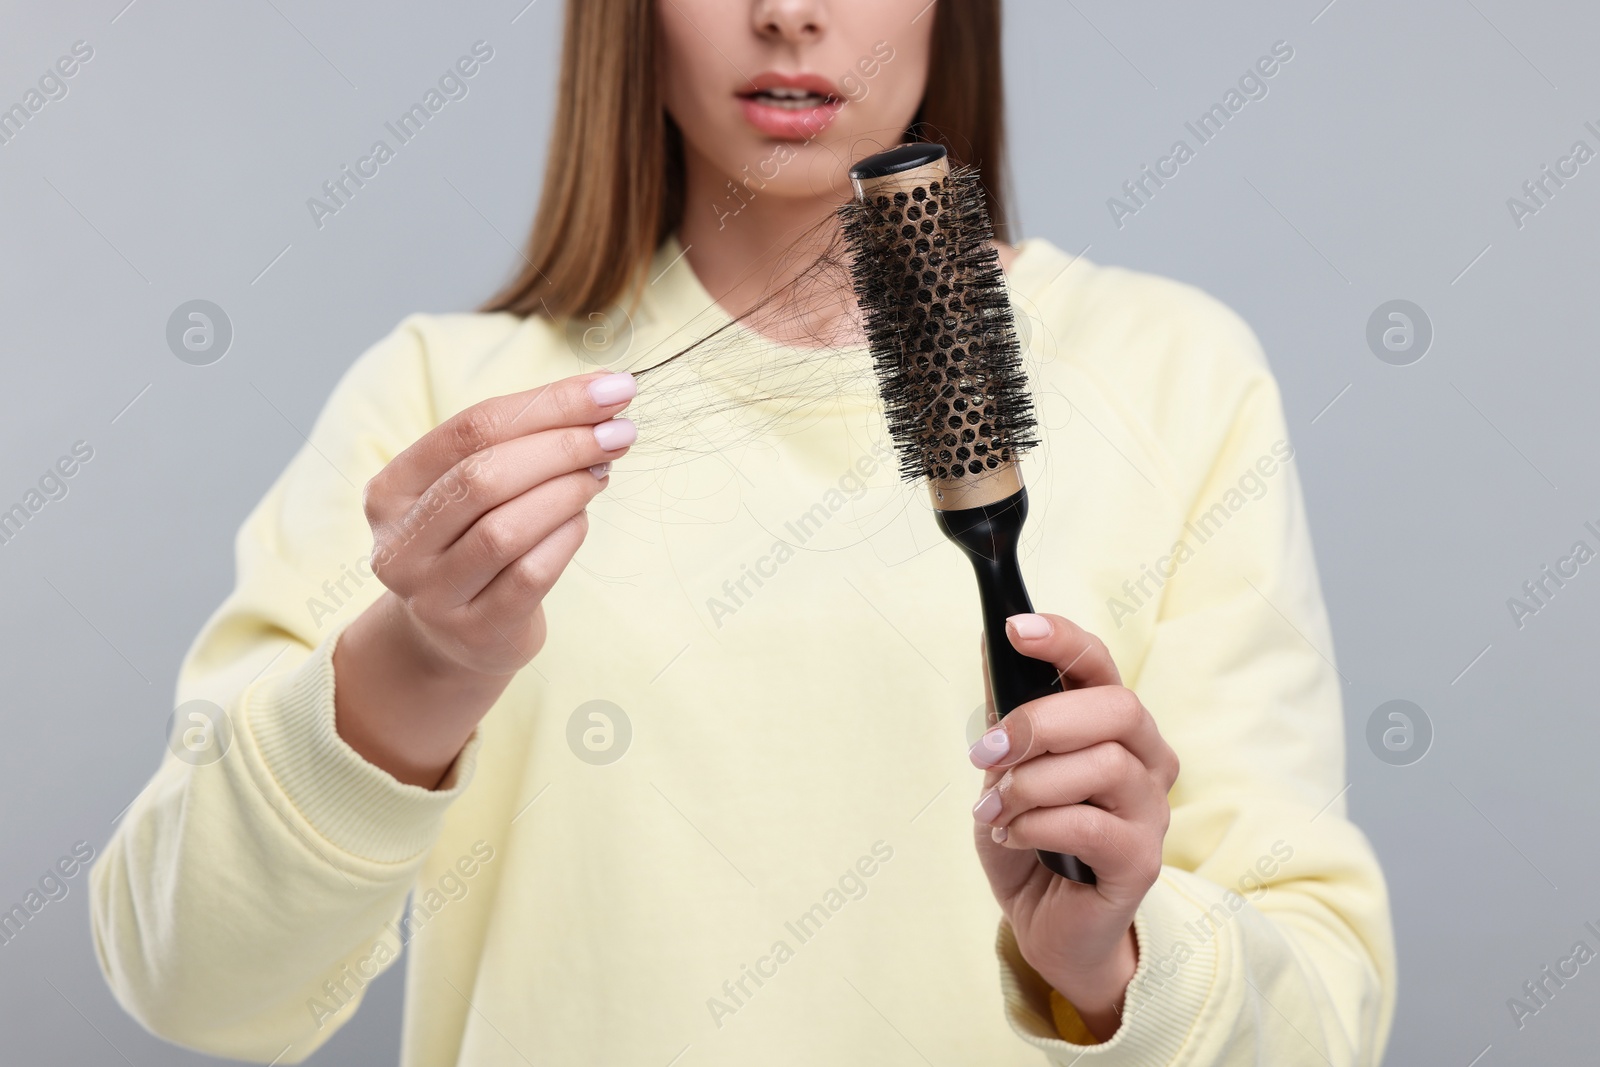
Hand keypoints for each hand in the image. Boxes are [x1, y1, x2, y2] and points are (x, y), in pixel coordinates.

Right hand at [333, 371, 637, 785]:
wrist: (453, 639)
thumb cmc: (474, 541)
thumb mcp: (476, 487)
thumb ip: (522, 441)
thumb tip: (605, 394)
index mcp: (390, 490)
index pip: (471, 427)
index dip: (549, 402)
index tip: (612, 388)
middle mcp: (400, 543)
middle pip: (485, 475)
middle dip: (564, 445)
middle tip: (619, 432)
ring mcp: (432, 594)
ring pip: (505, 528)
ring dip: (568, 490)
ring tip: (601, 473)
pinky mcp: (474, 632)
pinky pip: (530, 575)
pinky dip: (566, 537)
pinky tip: (582, 519)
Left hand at [969, 613, 1179, 1040]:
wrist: (1047, 925)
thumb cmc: (1033, 841)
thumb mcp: (1007, 771)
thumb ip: (1009, 715)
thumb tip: (993, 644)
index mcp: (1114, 726)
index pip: (1101, 665)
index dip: (1064, 640)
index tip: (1015, 629)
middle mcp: (1145, 759)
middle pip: (1116, 707)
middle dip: (1041, 721)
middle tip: (989, 752)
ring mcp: (1150, 810)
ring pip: (1102, 764)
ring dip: (1030, 784)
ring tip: (994, 810)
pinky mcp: (1141, 860)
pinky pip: (1090, 824)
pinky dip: (1036, 825)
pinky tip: (1012, 836)